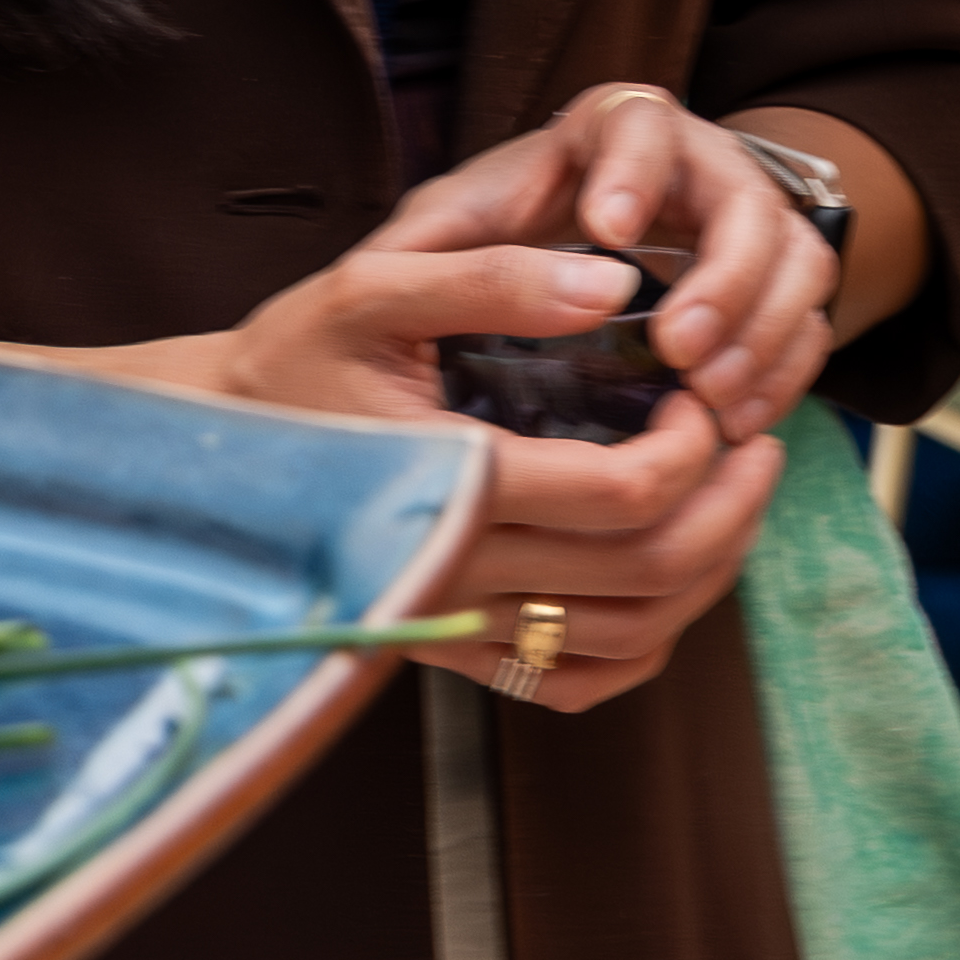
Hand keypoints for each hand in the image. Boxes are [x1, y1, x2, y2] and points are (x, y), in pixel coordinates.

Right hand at [67, 88, 834, 716]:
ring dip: (711, 567)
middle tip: (754, 436)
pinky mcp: (455, 653)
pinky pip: (579, 680)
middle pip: (652, 571)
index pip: (624, 495)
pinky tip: (668, 575)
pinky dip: (648, 640)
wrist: (206, 459)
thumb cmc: (292, 361)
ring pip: (636, 633)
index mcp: (449, 484)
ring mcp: (459, 626)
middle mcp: (460, 575)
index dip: (694, 443)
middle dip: (730, 501)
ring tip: (731, 493)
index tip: (702, 389)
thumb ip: (492, 279)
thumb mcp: (372, 288)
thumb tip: (613, 282)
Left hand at [375, 82, 845, 444]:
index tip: (610, 231)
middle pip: (745, 197)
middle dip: (725, 276)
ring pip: (796, 258)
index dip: (634, 172)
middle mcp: (694, 165)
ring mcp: (746, 225)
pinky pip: (810, 320)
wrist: (542, 269)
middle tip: (678, 349)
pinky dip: (783, 372)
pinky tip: (735, 421)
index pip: (639, 124)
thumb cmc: (479, 245)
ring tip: (708, 399)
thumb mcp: (442, 234)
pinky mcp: (773, 286)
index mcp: (607, 134)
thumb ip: (433, 245)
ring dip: (763, 333)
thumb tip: (492, 277)